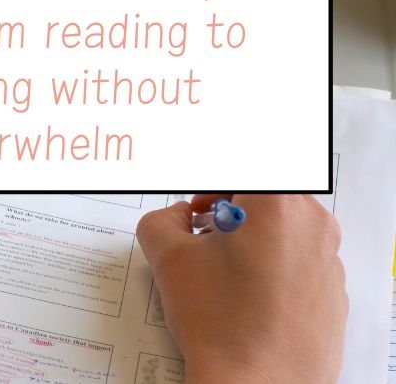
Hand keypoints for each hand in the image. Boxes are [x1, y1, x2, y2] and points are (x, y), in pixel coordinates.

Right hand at [136, 194, 346, 383]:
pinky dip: (269, 261)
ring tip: (217, 267)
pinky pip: (297, 257)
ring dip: (248, 232)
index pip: (239, 168)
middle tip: (198, 229)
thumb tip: (174, 218)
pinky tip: (242, 292)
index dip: (206, 182)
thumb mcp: (168, 258)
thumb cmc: (222, 325)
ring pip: (282, 224)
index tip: (191, 197)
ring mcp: (328, 258)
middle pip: (264, 192)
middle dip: (227, 203)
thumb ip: (162, 219)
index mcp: (277, 204)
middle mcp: (312, 224)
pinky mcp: (331, 290)